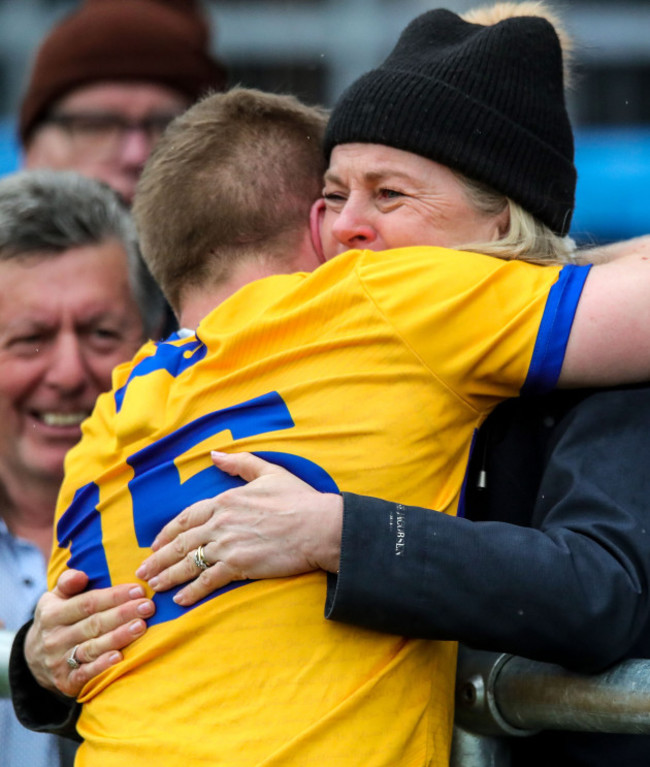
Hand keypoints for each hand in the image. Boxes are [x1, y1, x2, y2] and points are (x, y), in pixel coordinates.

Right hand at [24, 569, 154, 697]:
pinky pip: (85, 673)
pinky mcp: (65, 682)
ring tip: (141, 627)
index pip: (88, 603)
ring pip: (92, 648)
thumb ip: (68, 582)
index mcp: (52, 614)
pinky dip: (102, 666)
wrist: (34, 659)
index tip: (139, 590)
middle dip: (123, 614)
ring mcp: (59, 661)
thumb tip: (81, 575)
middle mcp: (54, 638)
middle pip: (94, 624)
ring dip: (119, 637)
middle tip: (148, 607)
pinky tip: (120, 657)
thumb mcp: (55, 598)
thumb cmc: (57, 619)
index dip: (114, 596)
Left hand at [136, 451, 342, 606]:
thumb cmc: (299, 499)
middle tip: (142, 571)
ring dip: (167, 576)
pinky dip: (191, 591)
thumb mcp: (269, 472)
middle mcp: (220, 522)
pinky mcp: (239, 565)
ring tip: (153, 587)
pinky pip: (208, 580)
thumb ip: (239, 463)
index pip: (186, 518)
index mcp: (225, 500)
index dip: (167, 533)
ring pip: (188, 562)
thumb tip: (214, 454)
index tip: (155, 544)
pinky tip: (180, 600)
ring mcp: (228, 545)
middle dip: (158, 558)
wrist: (320, 526)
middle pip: (180, 542)